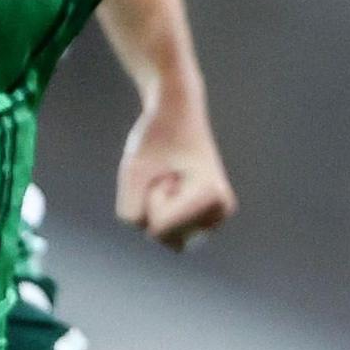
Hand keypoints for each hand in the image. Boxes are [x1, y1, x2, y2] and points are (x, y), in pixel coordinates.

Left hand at [117, 96, 236, 250]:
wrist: (177, 113)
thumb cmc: (157, 135)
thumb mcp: (132, 171)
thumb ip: (130, 212)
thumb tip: (150, 234)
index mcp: (214, 197)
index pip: (158, 226)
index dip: (149, 196)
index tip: (165, 168)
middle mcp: (219, 213)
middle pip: (161, 235)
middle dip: (152, 205)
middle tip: (165, 172)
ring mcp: (213, 219)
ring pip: (163, 237)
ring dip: (154, 209)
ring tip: (168, 178)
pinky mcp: (202, 221)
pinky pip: (165, 233)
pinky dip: (158, 211)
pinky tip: (172, 187)